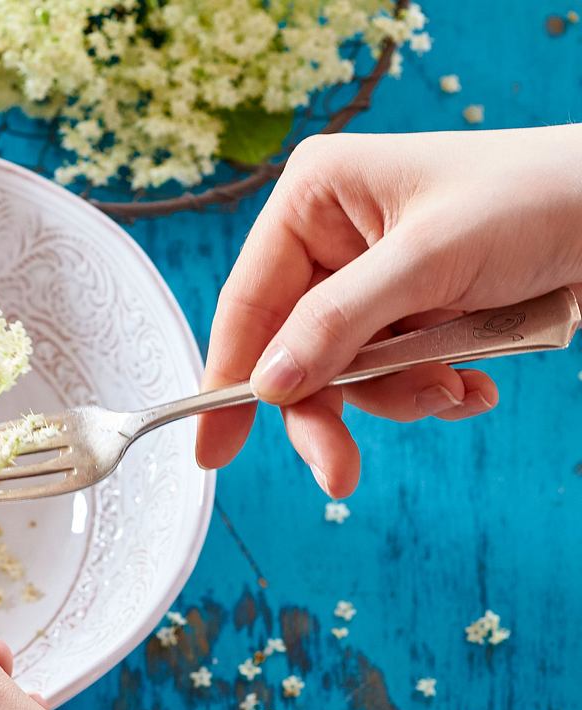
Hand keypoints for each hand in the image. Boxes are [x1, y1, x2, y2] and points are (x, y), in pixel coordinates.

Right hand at [196, 125, 581, 495]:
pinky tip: (473, 382)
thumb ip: (338, 323)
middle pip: (293, 349)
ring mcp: (373, 279)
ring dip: (398, 394)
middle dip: (328, 408)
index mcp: (314, 199)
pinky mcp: (412, 310)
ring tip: (453, 387)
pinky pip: (392, 373)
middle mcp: (332, 238)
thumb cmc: (536, 199)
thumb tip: (266, 383)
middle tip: (338, 471)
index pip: (249, 302)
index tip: (212, 448)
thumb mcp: (426, 260)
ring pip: (345, 372)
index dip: (229, 377)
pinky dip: (430, 388)